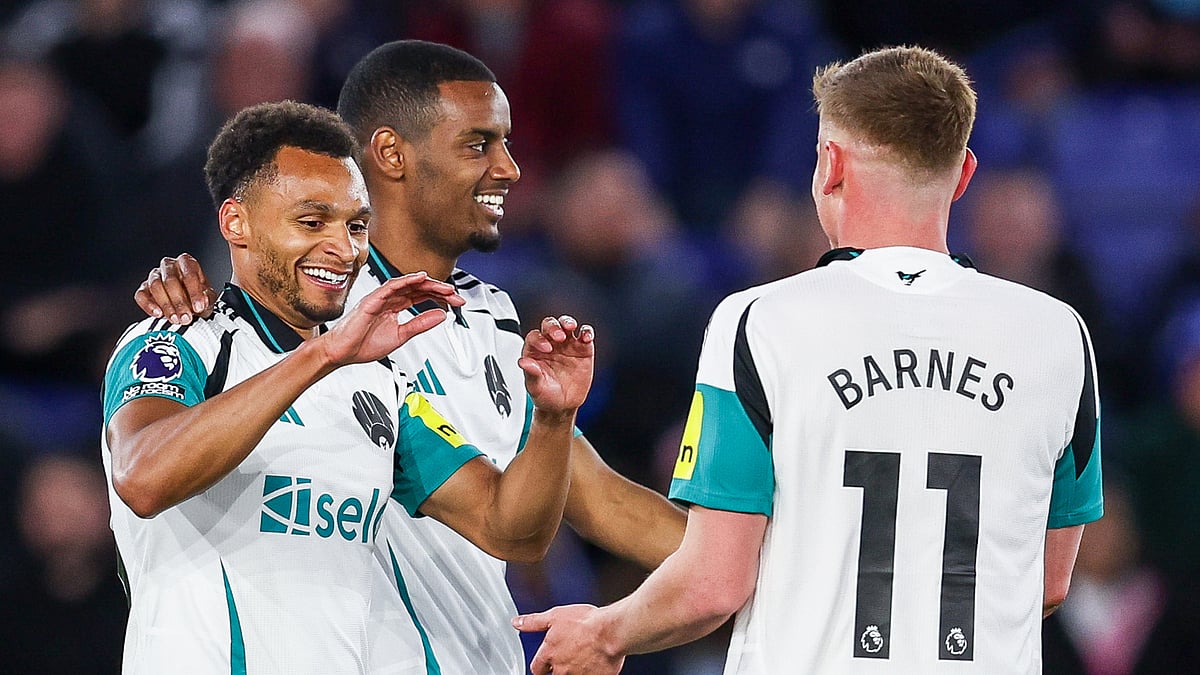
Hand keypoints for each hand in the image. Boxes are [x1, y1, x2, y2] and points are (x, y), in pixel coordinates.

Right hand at [133, 254, 217, 324]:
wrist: (187, 303)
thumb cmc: (197, 296)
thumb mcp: (208, 297)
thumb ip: (207, 298)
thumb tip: (203, 302)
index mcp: (186, 262)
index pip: (189, 274)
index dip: (194, 292)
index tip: (199, 307)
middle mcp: (169, 265)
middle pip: (170, 280)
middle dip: (179, 302)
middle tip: (186, 317)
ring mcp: (155, 275)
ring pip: (155, 286)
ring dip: (166, 305)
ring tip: (175, 318)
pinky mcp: (144, 288)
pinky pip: (141, 295)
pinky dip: (148, 305)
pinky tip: (158, 314)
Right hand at [317, 272, 463, 366]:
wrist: (341, 353)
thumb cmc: (363, 344)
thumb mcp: (401, 335)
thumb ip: (420, 324)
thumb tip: (440, 316)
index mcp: (395, 307)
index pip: (422, 296)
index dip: (439, 296)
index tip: (456, 302)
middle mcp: (389, 299)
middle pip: (418, 288)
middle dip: (439, 290)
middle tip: (455, 295)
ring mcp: (380, 298)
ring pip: (407, 284)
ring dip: (427, 284)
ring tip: (444, 287)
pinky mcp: (371, 301)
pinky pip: (390, 287)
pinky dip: (405, 281)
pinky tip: (419, 278)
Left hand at [513, 604, 624, 674]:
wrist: (610, 632)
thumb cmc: (586, 623)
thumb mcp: (555, 616)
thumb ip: (534, 622)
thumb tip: (517, 622)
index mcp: (549, 654)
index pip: (537, 668)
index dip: (542, 663)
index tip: (548, 659)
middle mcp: (561, 669)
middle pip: (554, 674)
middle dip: (560, 666)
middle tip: (571, 653)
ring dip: (575, 668)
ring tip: (585, 655)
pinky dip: (591, 671)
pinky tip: (596, 660)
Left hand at [520, 315, 594, 417]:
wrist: (563, 405)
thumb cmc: (546, 395)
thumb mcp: (536, 388)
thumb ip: (531, 374)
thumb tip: (523, 362)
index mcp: (534, 351)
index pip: (534, 337)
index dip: (539, 340)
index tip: (546, 349)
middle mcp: (550, 343)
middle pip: (549, 325)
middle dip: (553, 327)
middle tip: (558, 336)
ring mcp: (566, 344)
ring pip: (566, 324)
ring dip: (568, 322)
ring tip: (571, 327)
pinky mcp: (583, 348)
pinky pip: (585, 335)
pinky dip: (587, 332)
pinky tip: (587, 337)